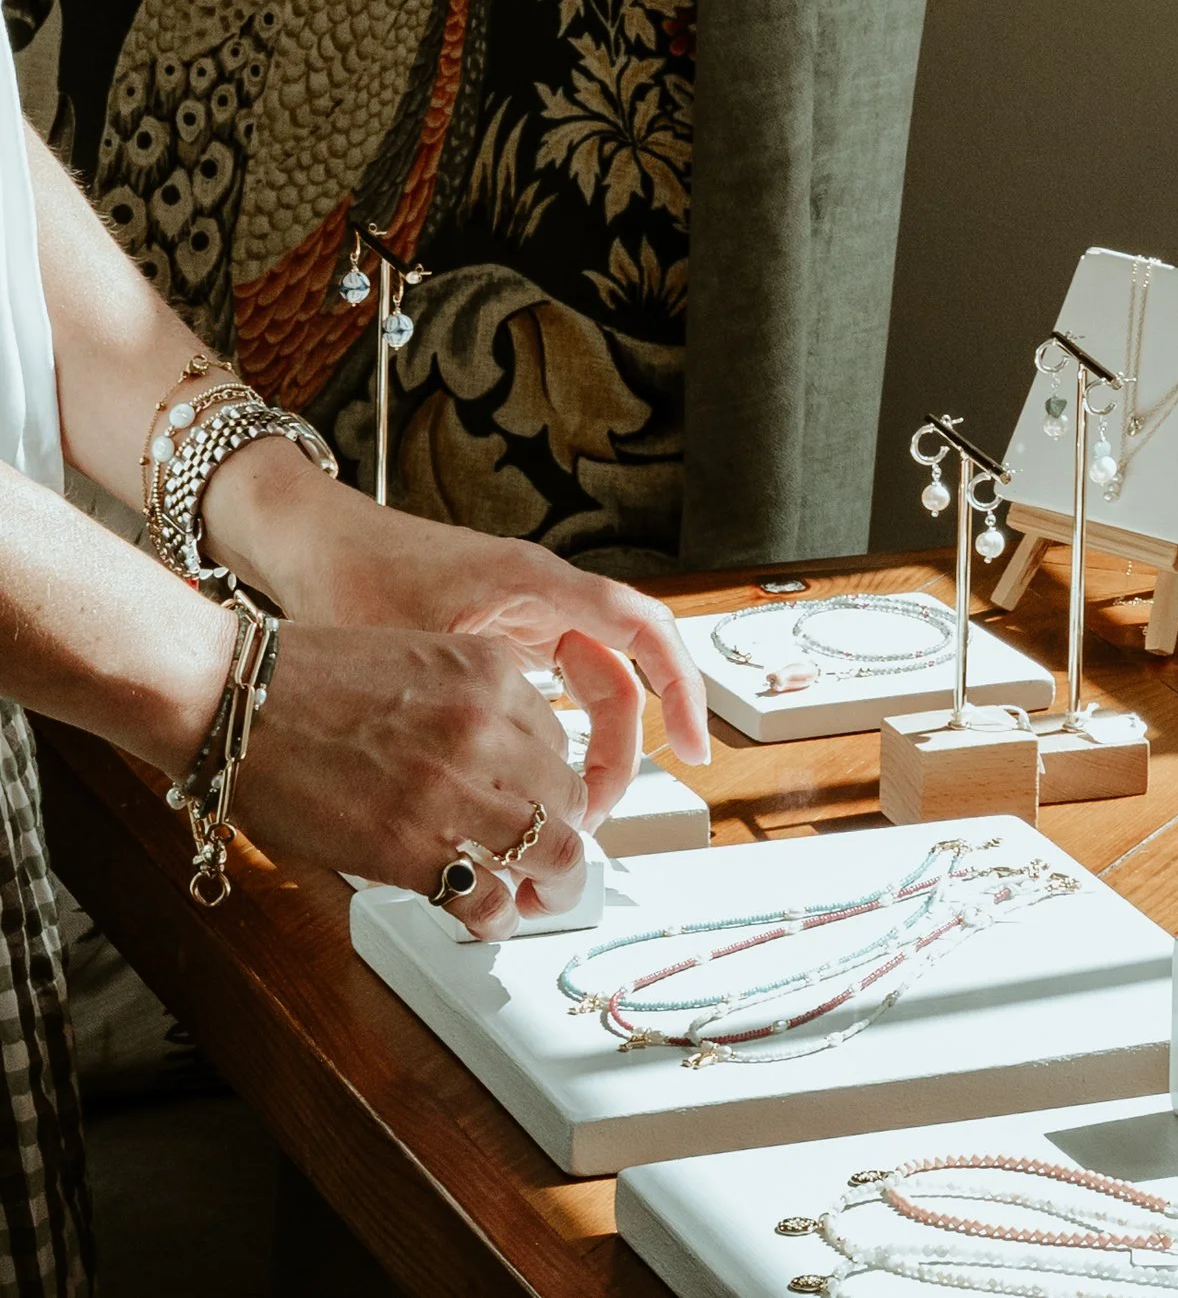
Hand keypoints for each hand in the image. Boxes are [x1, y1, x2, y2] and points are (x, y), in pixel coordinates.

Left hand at [203, 451, 710, 825]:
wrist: (305, 540)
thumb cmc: (349, 574)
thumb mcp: (413, 650)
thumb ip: (465, 711)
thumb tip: (503, 789)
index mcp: (537, 584)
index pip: (642, 629)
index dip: (682, 687)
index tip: (697, 745)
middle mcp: (546, 595)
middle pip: (625, 672)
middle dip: (629, 746)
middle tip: (603, 812)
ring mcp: (528, 614)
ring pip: (596, 685)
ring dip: (597, 745)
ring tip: (575, 810)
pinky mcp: (505, 634)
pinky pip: (563, 684)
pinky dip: (567, 730)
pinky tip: (548, 777)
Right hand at [244, 623, 593, 939]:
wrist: (230, 700)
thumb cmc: (306, 682)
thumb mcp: (420, 663)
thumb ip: (473, 706)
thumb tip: (510, 766)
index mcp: (493, 673)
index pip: (563, 743)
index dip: (553, 784)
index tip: (542, 806)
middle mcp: (488, 729)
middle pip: (571, 801)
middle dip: (566, 836)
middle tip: (551, 861)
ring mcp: (453, 790)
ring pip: (553, 853)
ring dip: (554, 887)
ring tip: (539, 901)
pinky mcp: (411, 849)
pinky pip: (489, 901)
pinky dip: (498, 920)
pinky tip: (488, 920)